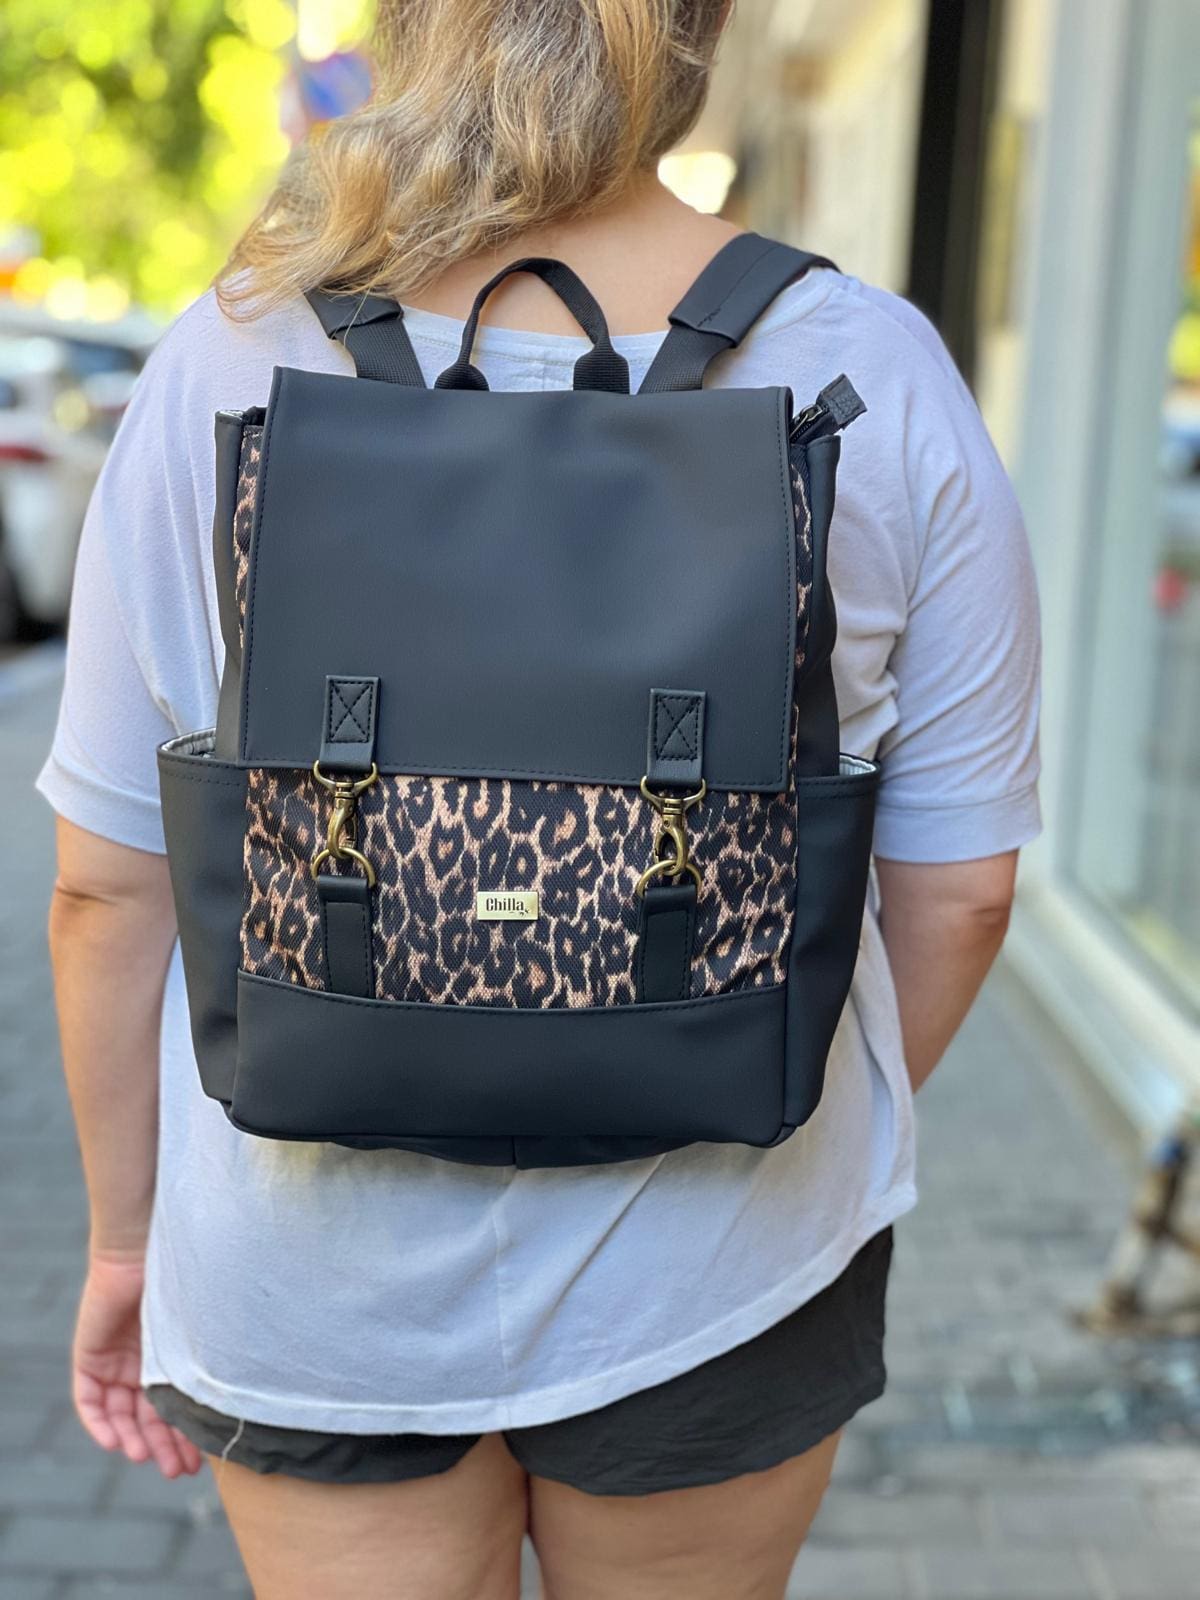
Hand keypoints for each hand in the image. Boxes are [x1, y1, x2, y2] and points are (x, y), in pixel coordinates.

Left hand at [72, 1248, 202, 1477]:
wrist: (145, 1244)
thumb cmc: (187, 1276)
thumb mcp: (203, 1327)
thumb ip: (215, 1357)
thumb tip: (256, 1394)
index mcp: (172, 1354)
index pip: (176, 1404)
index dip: (187, 1434)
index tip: (204, 1459)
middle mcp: (143, 1360)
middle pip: (149, 1415)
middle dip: (165, 1445)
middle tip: (181, 1470)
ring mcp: (115, 1358)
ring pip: (121, 1413)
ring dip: (135, 1440)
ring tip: (153, 1461)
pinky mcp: (90, 1355)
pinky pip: (89, 1400)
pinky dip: (100, 1424)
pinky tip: (118, 1444)